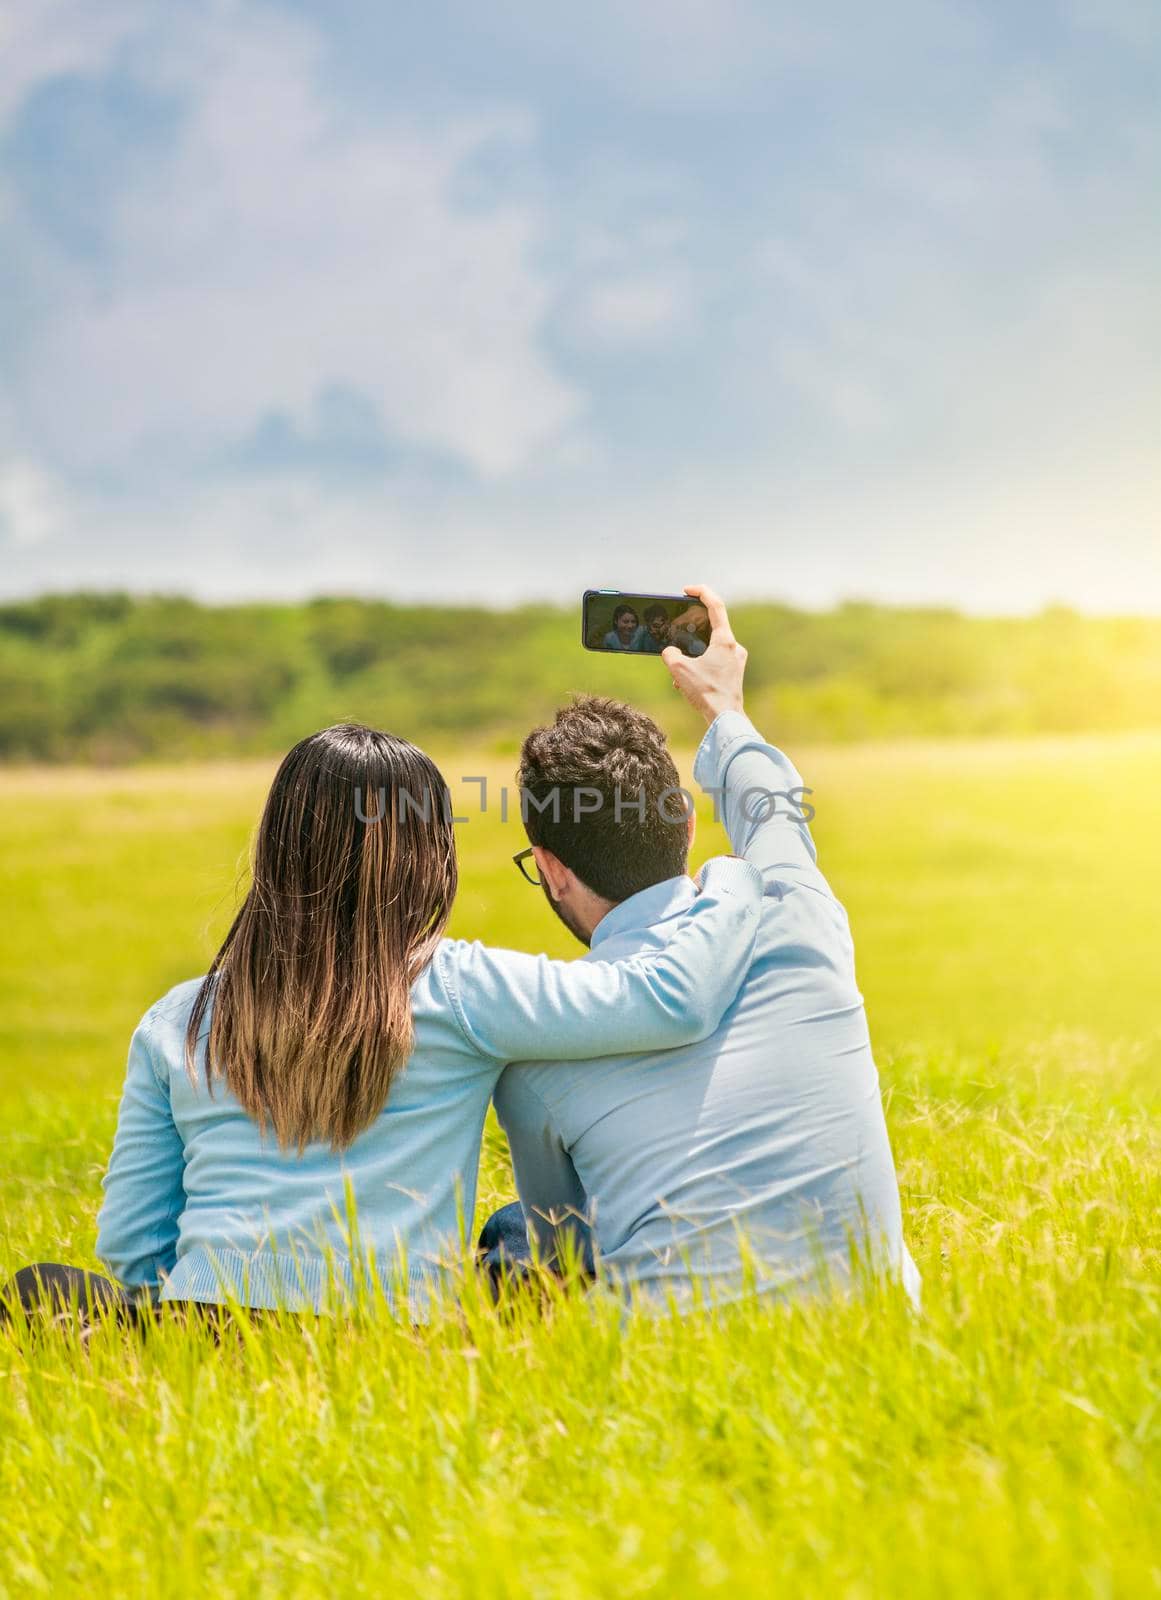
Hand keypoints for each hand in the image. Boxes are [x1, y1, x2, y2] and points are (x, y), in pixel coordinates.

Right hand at [661, 585, 746, 722]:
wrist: (725, 719)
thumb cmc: (706, 693)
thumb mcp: (679, 669)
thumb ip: (670, 654)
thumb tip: (670, 652)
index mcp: (725, 640)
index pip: (716, 605)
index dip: (701, 592)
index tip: (687, 590)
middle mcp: (735, 648)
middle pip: (712, 627)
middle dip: (691, 629)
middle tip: (677, 631)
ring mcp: (736, 661)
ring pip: (711, 647)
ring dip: (693, 653)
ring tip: (678, 669)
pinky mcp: (734, 674)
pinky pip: (714, 662)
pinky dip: (699, 666)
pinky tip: (687, 682)